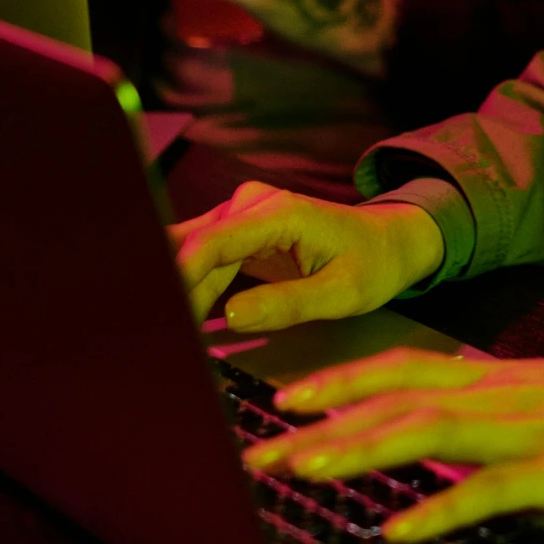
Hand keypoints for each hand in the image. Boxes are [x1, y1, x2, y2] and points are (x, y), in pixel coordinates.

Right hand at [170, 180, 443, 326]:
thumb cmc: (371, 264)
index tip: (160, 317)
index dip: (178, 276)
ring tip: (161, 335)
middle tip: (156, 339)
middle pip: (195, 249)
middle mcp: (253, 204)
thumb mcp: (342, 294)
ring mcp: (243, 215)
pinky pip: (204, 260)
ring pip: (193, 256)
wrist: (387, 241)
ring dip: (176, 292)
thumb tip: (231, 315)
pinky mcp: (239, 232)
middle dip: (171, 290)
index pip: (212, 242)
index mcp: (280, 213)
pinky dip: (190, 288)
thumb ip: (288, 304)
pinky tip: (177, 318)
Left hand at [244, 347, 543, 542]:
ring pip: (430, 432)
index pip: (405, 370)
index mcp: (499, 377)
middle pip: (399, 399)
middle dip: (325, 423)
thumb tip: (439, 440)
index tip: (286, 398)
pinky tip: (400, 528)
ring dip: (362, 451)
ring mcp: (531, 430)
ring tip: (308, 471)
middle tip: (263, 449)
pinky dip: (439, 507)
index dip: (342, 382)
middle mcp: (504, 394)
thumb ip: (495, 415)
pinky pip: (488, 491)